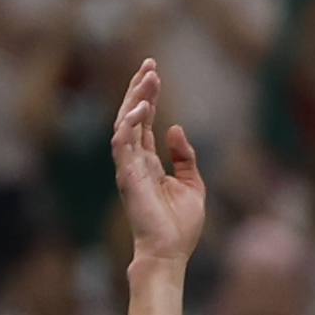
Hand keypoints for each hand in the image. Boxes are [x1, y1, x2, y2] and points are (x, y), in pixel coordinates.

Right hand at [111, 60, 203, 263]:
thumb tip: (175, 127)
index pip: (144, 121)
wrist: (170, 251)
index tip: (154, 71)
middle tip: (149, 63)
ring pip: (125, 123)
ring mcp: (128, 166)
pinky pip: (123, 143)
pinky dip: (130, 123)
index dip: (148, 96)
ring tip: (148, 76)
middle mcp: (134, 159)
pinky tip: (141, 107)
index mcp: (148, 161)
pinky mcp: (127, 175)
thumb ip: (184, 157)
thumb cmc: (180, 224)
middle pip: (132, 115)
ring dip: (135, 99)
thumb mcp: (192, 184)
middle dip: (139, 88)